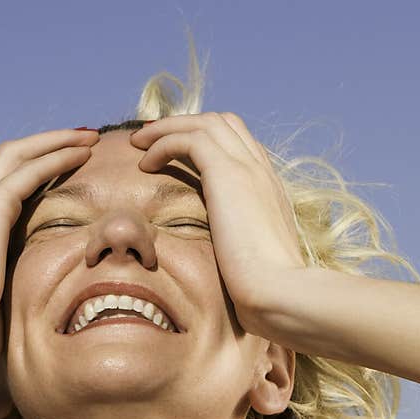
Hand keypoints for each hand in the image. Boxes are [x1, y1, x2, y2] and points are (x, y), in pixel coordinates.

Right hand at [0, 128, 98, 371]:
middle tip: (83, 141)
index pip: (9, 190)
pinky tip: (82, 152)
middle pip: (11, 160)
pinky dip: (56, 155)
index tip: (71, 169)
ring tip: (87, 137)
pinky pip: (29, 170)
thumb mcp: (4, 312)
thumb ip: (20, 304)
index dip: (39, 173)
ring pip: (19, 154)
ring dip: (55, 142)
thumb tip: (41, 328)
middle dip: (48, 146)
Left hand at [129, 112, 306, 333]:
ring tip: (138, 144)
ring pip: (204, 123)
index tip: (173, 154)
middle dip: (183, 125)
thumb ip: (240, 253)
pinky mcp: (228, 173)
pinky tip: (144, 164)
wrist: (280, 293)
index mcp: (269, 191)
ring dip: (167, 128)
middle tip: (149, 140)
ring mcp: (248, 169)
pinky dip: (164, 143)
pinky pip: (189, 139)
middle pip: (222, 124)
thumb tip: (228, 269)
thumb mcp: (252, 264)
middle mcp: (261, 172)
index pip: (238, 146)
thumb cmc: (266, 293)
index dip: (203, 143)